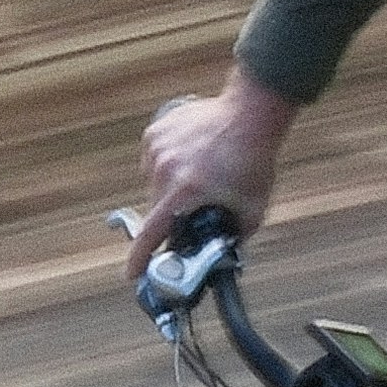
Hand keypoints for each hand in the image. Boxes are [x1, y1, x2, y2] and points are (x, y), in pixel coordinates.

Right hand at [124, 77, 299, 260]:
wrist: (250, 113)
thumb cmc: (254, 160)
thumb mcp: (252, 208)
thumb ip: (236, 237)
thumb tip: (225, 257)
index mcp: (186, 191)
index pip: (152, 233)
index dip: (140, 258)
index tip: (133, 273)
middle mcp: (165, 169)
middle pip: (156, 209)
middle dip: (171, 215)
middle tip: (194, 208)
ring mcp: (157, 148)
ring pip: (153, 184)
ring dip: (170, 189)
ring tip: (198, 176)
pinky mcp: (155, 132)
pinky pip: (153, 160)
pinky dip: (167, 165)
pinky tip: (190, 159)